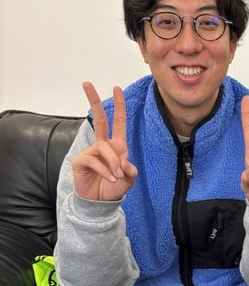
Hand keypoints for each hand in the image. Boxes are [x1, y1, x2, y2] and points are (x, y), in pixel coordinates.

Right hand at [72, 82, 137, 200]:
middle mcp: (103, 145)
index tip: (117, 88)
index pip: (118, 122)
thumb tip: (124, 162)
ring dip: (113, 164)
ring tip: (116, 177)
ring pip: (105, 148)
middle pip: (99, 119)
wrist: (100, 202)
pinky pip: (95, 160)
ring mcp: (91, 152)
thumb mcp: (129, 179)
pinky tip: (109, 179)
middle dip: (94, 101)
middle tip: (87, 83)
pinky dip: (105, 170)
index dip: (119, 106)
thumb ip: (130, 169)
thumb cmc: (114, 188)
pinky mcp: (81, 160)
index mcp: (116, 146)